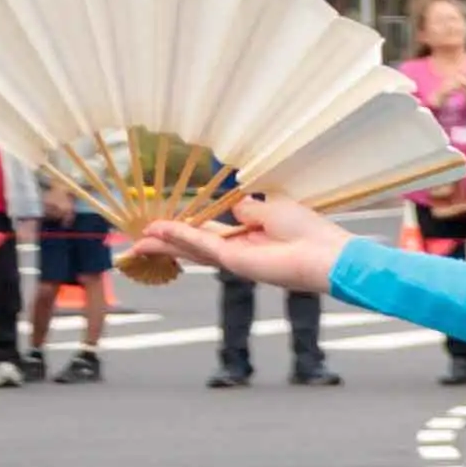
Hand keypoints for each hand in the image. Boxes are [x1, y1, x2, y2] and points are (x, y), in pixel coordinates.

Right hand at [134, 188, 349, 293]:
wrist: (327, 256)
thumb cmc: (310, 232)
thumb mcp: (273, 210)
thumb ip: (249, 210)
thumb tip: (234, 206)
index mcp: (248, 238)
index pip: (210, 233)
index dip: (186, 227)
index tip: (165, 222)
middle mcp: (238, 250)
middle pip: (193, 245)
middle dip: (166, 242)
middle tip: (140, 240)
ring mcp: (234, 257)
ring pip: (190, 248)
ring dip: (164, 242)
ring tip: (138, 241)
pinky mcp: (233, 260)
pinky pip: (200, 244)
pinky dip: (178, 235)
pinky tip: (157, 231)